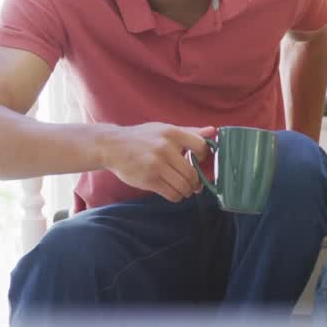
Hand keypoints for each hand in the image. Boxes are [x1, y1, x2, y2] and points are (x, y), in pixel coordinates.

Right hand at [99, 123, 215, 202]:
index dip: (203, 156)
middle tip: (194, 185)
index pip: (201, 146)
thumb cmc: (142, 137)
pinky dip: (176, 196)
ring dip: (187, 191)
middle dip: (196, 183)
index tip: (198, 161)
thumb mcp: (164, 129)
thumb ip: (189, 132)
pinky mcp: (148, 180)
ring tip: (183, 189)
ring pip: (184, 186)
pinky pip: (172, 194)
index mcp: (171, 133)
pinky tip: (173, 192)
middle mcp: (165, 148)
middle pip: (193, 173)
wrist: (113, 146)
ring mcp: (156, 165)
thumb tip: (213, 131)